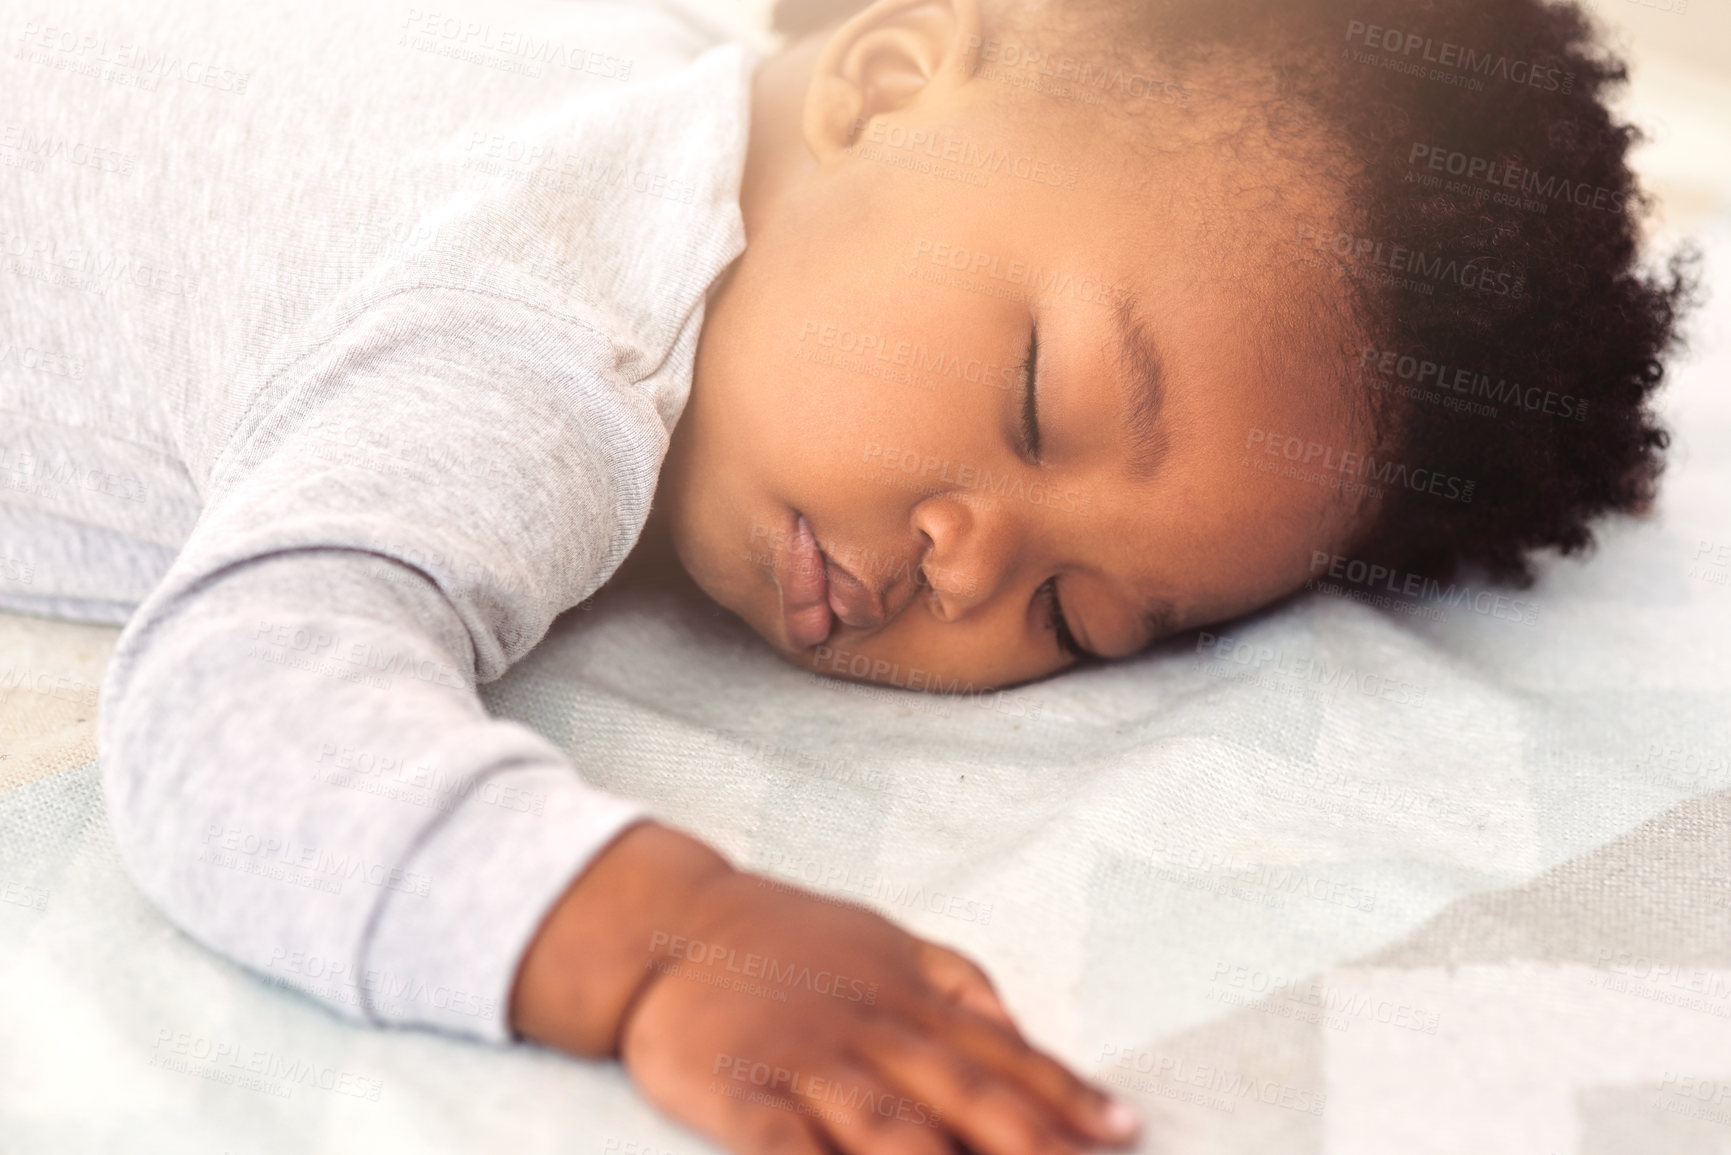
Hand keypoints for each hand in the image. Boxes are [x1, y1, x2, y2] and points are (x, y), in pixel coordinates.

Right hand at [622, 858, 1140, 1152]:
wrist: (666, 925)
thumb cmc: (786, 941)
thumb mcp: (885, 940)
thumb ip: (959, 984)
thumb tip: (1026, 1035)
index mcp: (907, 995)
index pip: (1002, 1055)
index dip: (1066, 1095)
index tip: (1126, 1131)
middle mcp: (867, 1028)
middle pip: (960, 1094)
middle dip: (1027, 1144)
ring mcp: (804, 1060)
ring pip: (887, 1126)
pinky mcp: (740, 1093)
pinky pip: (783, 1147)